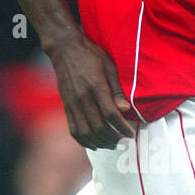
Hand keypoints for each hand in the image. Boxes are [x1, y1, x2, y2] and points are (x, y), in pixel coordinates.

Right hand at [49, 32, 135, 149]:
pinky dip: (84, 141)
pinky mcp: (66, 106)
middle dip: (114, 139)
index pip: (111, 115)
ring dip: (100, 143)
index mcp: (95, 87)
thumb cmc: (89, 55)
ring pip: (86, 133)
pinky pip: (73, 129)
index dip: (122, 127)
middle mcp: (82, 98)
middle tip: (124, 142)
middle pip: (99, 128)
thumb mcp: (109, 67)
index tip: (130, 134)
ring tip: (112, 145)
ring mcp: (72, 104)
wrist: (64, 49)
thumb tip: (124, 109)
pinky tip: (94, 144)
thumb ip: (117, 90)